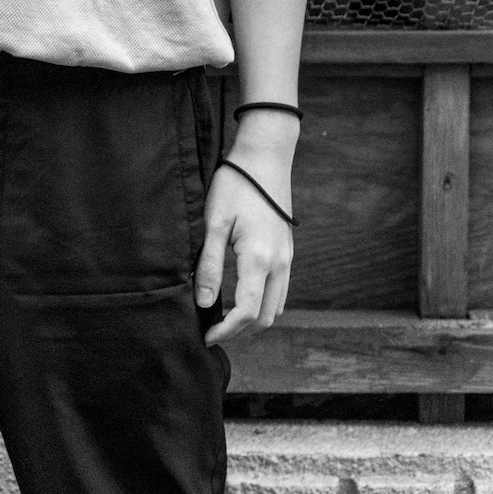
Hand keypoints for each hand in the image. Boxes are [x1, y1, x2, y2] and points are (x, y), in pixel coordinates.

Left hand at [193, 125, 295, 347]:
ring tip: (226, 317)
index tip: (206, 336)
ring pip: (277, 306)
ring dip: (254, 319)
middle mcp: (280, 264)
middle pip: (266, 317)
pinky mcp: (288, 251)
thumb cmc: (235, 184)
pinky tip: (243, 296)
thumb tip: (204, 304)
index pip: (247, 312)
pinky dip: (264, 303)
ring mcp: (287, 258)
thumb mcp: (214, 221)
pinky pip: (281, 290)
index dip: (226, 331)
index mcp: (259, 259)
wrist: (265, 157)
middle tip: (213, 330)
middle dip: (240, 331)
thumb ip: (209, 265)